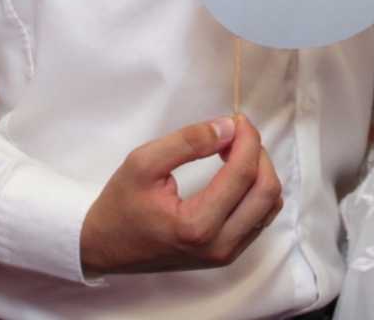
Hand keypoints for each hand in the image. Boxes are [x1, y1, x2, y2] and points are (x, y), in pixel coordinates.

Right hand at [78, 114, 282, 274]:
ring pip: (269, 206)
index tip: (238, 119)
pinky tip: (235, 173)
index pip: (243, 175)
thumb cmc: (120, 204)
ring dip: (260, 171)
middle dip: (258, 153)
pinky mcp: (227, 254)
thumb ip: (188, 141)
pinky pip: (259, 218)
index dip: (248, 139)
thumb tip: (228, 127)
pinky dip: (256, 190)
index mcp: (196, 226)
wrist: (104, 247)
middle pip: (266, 191)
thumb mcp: (143, 162)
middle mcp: (218, 246)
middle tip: (237, 133)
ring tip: (234, 152)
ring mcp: (225, 254)